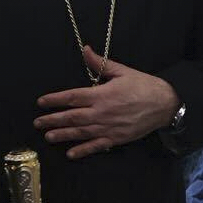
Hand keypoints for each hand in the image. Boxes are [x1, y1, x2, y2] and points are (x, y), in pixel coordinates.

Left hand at [33, 46, 178, 158]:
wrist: (164, 103)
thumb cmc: (143, 85)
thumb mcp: (121, 71)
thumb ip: (100, 63)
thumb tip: (85, 49)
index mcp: (101, 94)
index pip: (72, 97)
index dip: (55, 100)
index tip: (41, 102)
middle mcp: (102, 112)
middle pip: (72, 117)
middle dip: (53, 120)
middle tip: (37, 122)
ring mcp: (109, 127)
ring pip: (81, 132)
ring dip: (63, 135)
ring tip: (48, 137)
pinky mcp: (116, 138)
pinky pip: (97, 146)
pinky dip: (83, 150)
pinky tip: (71, 154)